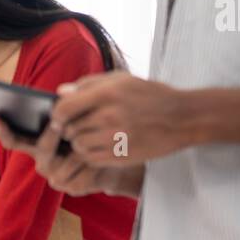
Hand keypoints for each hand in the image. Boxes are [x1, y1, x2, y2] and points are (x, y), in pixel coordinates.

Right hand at [0, 116, 143, 197]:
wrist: (116, 161)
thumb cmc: (92, 134)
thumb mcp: (79, 119)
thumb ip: (69, 107)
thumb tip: (61, 92)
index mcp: (36, 145)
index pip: (14, 140)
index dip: (4, 131)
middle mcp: (42, 162)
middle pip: (42, 148)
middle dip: (51, 135)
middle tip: (57, 124)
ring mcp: (56, 177)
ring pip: (65, 162)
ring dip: (80, 150)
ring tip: (93, 142)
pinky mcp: (74, 188)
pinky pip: (82, 175)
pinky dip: (93, 166)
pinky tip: (101, 162)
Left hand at [49, 71, 195, 165]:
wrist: (182, 118)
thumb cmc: (150, 95)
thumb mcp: (121, 80)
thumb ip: (88, 84)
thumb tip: (60, 92)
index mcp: (107, 94)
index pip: (64, 108)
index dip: (56, 114)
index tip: (59, 116)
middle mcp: (109, 117)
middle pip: (69, 129)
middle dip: (69, 128)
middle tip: (79, 126)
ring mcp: (116, 139)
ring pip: (78, 146)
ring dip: (79, 142)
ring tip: (92, 135)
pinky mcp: (121, 156)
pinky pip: (91, 159)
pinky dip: (90, 154)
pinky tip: (101, 145)